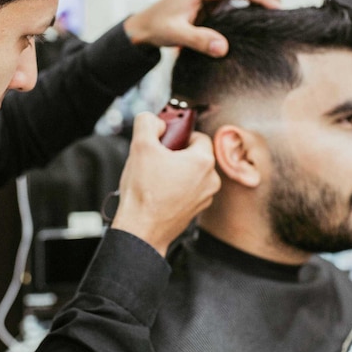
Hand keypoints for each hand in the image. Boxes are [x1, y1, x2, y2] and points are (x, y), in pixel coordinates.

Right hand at [111, 112, 220, 256]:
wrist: (141, 231)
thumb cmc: (144, 192)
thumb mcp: (140, 145)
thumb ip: (148, 122)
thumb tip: (155, 121)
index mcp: (203, 161)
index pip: (197, 136)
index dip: (178, 136)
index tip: (164, 143)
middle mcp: (211, 180)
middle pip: (195, 155)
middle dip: (176, 154)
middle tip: (156, 160)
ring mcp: (205, 197)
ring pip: (192, 173)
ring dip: (176, 171)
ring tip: (154, 178)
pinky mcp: (195, 211)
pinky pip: (188, 190)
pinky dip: (176, 188)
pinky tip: (158, 193)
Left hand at [122, 0, 279, 56]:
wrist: (144, 27)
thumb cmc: (158, 26)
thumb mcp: (176, 34)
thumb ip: (199, 40)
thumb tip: (223, 47)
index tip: (276, 6)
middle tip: (283, 9)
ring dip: (258, 0)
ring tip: (277, 14)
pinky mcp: (214, 1)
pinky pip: (237, 1)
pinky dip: (249, 7)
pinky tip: (260, 19)